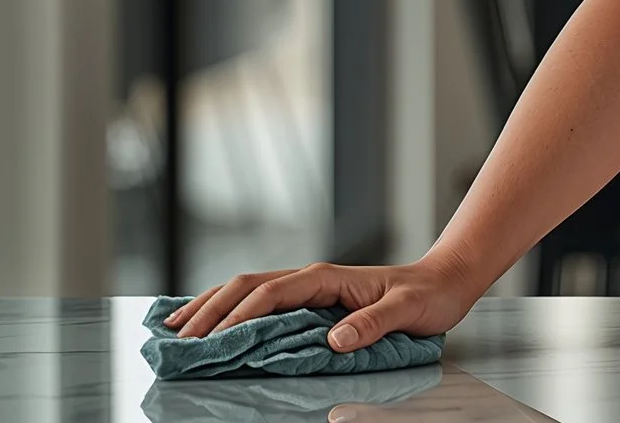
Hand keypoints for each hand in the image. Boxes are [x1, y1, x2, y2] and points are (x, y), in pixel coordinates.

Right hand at [161, 253, 481, 352]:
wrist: (444, 282)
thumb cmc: (428, 296)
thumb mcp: (408, 311)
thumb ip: (373, 324)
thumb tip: (333, 341)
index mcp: (326, 277)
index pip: (269, 296)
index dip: (237, 318)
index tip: (211, 342)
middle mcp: (311, 277)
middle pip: (245, 287)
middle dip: (208, 311)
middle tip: (175, 339)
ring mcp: (308, 287)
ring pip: (246, 290)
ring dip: (210, 307)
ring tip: (175, 326)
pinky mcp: (310, 299)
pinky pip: (261, 301)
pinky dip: (230, 309)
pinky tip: (211, 322)